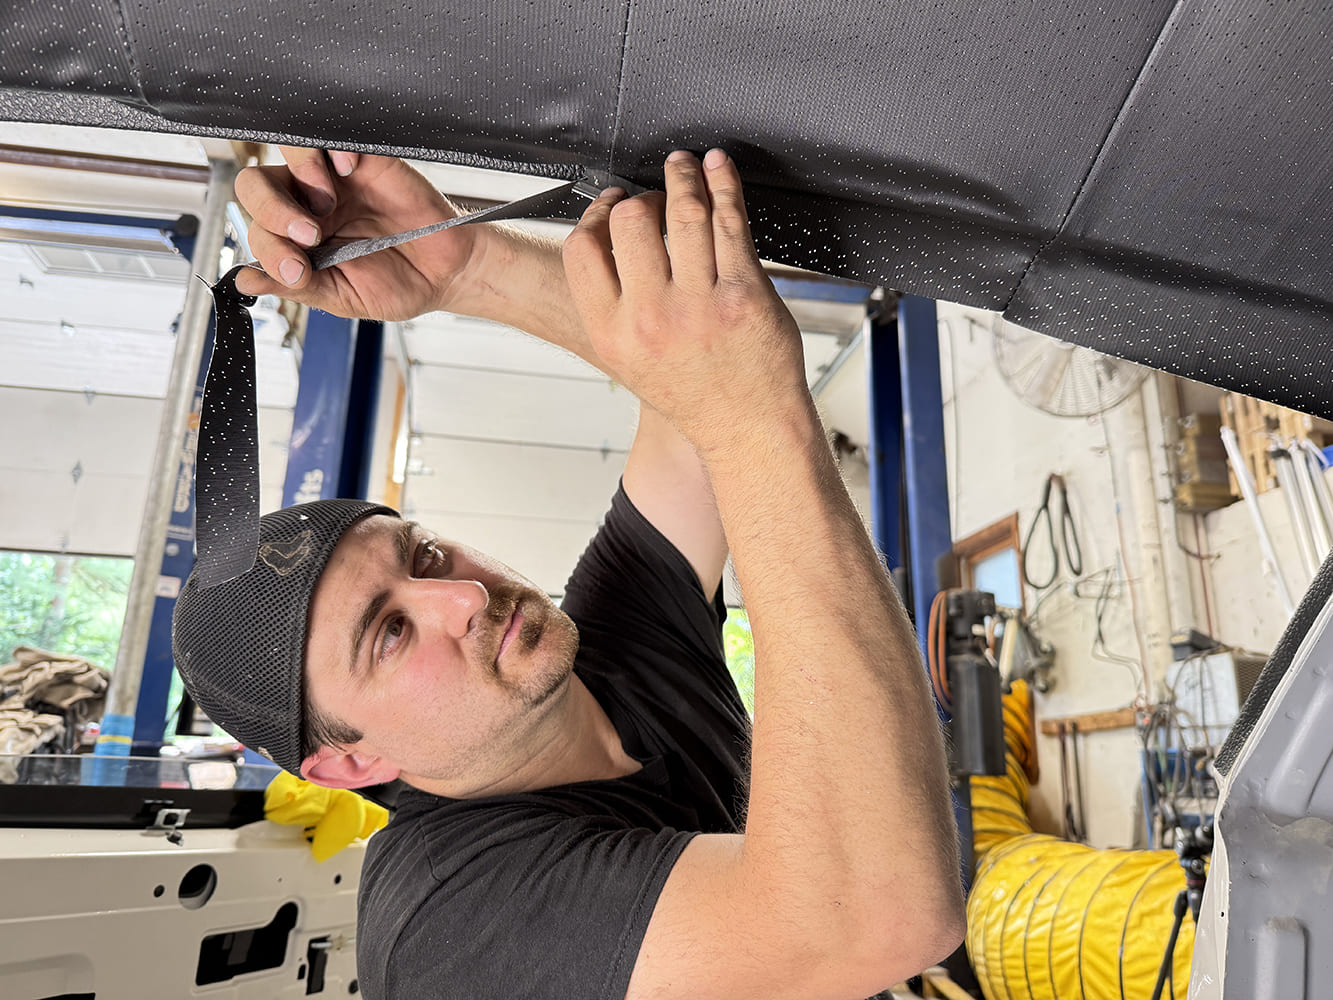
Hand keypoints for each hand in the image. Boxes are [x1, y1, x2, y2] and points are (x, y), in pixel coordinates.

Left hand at [233, 148, 478, 320]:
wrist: (447, 273)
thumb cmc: (397, 285)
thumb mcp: (342, 297)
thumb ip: (296, 286)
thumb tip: (246, 280)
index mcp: (296, 241)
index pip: (258, 231)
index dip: (269, 249)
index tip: (298, 271)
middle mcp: (307, 205)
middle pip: (256, 186)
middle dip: (271, 210)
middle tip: (308, 235)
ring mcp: (333, 180)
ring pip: (288, 154)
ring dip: (299, 174)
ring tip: (326, 200)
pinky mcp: (364, 159)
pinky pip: (334, 138)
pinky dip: (332, 147)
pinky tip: (347, 169)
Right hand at [562, 150, 808, 456]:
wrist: (747, 427)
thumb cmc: (692, 392)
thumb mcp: (628, 359)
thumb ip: (612, 303)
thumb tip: (605, 233)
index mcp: (613, 333)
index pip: (582, 249)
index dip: (596, 214)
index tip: (612, 202)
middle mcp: (651, 319)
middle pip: (631, 222)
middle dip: (643, 196)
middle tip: (656, 194)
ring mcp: (700, 306)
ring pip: (683, 213)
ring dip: (683, 176)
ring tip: (684, 165)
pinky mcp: (744, 295)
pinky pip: (730, 224)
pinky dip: (725, 185)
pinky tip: (718, 169)